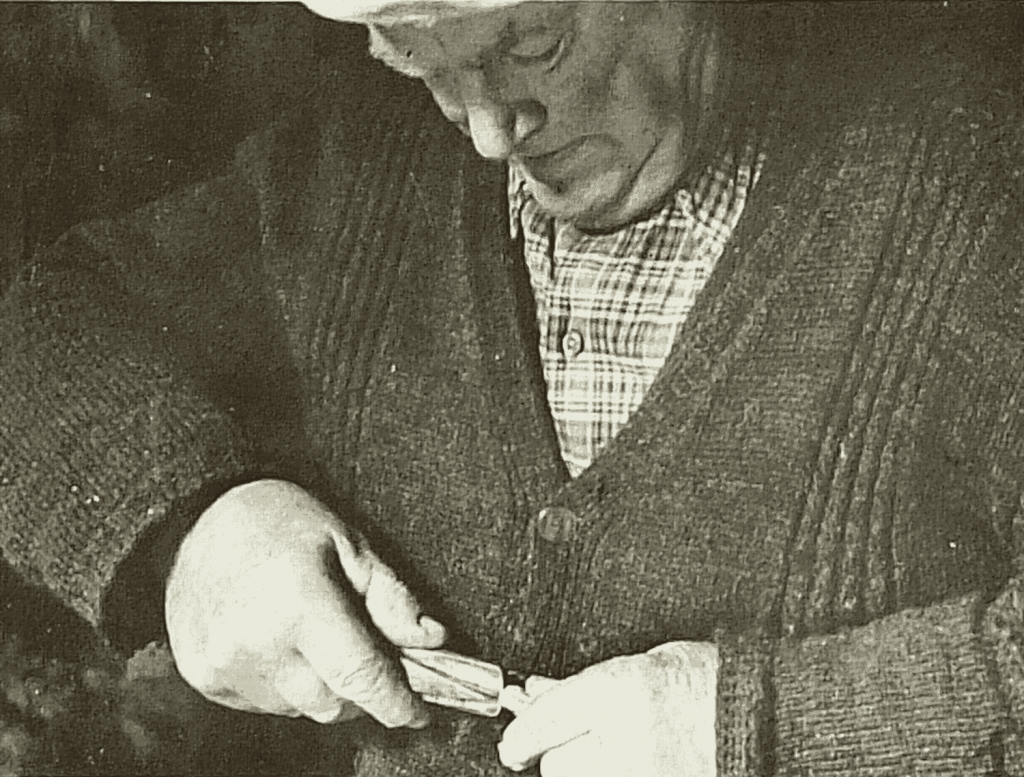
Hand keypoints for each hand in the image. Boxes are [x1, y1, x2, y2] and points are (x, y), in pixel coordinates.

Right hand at [165, 479, 445, 726]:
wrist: (198, 517)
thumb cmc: (281, 522)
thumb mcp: (350, 544)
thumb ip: (393, 597)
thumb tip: (433, 640)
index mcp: (300, 603)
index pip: (360, 677)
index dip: (397, 703)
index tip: (419, 714)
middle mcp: (257, 642)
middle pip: (333, 703)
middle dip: (361, 691)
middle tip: (368, 656)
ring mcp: (225, 664)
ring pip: (300, 709)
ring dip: (322, 688)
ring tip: (316, 638)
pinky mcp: (204, 677)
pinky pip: (264, 705)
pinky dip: (285, 687)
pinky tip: (281, 643)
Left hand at [497, 642, 718, 776]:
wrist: (764, 720)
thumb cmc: (708, 685)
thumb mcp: (640, 666)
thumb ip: (582, 687)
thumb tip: (530, 698)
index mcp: (620, 691)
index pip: (542, 723)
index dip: (520, 735)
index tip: (514, 743)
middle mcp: (627, 740)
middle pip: (557, 765)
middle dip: (562, 752)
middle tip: (586, 738)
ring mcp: (643, 776)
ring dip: (589, 770)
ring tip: (620, 751)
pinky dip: (610, 776)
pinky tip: (630, 764)